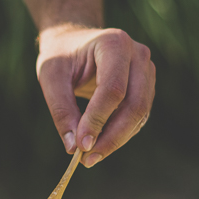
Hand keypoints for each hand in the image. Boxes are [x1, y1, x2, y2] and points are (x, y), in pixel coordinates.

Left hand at [36, 24, 154, 166]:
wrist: (74, 40)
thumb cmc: (61, 55)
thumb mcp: (51, 76)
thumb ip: (61, 109)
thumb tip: (74, 147)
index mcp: (114, 43)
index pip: (113, 88)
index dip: (98, 119)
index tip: (81, 146)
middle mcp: (138, 54)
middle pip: (134, 104)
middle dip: (112, 136)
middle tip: (87, 159)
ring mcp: (147, 70)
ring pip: (139, 114)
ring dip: (116, 139)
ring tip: (90, 156)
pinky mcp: (147, 87)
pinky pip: (138, 117)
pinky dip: (120, 134)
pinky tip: (100, 144)